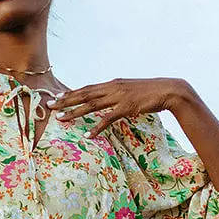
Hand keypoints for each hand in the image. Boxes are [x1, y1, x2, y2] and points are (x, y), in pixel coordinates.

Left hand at [53, 77, 188, 135]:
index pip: (87, 87)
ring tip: (60, 118)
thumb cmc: (151, 92)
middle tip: (49, 105)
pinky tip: (88, 135)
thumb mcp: (130, 89)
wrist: (169, 90)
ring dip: (74, 112)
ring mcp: (119, 97)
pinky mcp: (127, 107)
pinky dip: (97, 127)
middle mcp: (113, 87)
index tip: (57, 96)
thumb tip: (107, 98)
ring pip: (91, 105)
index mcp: (113, 83)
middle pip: (84, 94)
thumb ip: (117, 92)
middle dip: (65, 100)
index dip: (71, 92)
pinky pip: (108, 119)